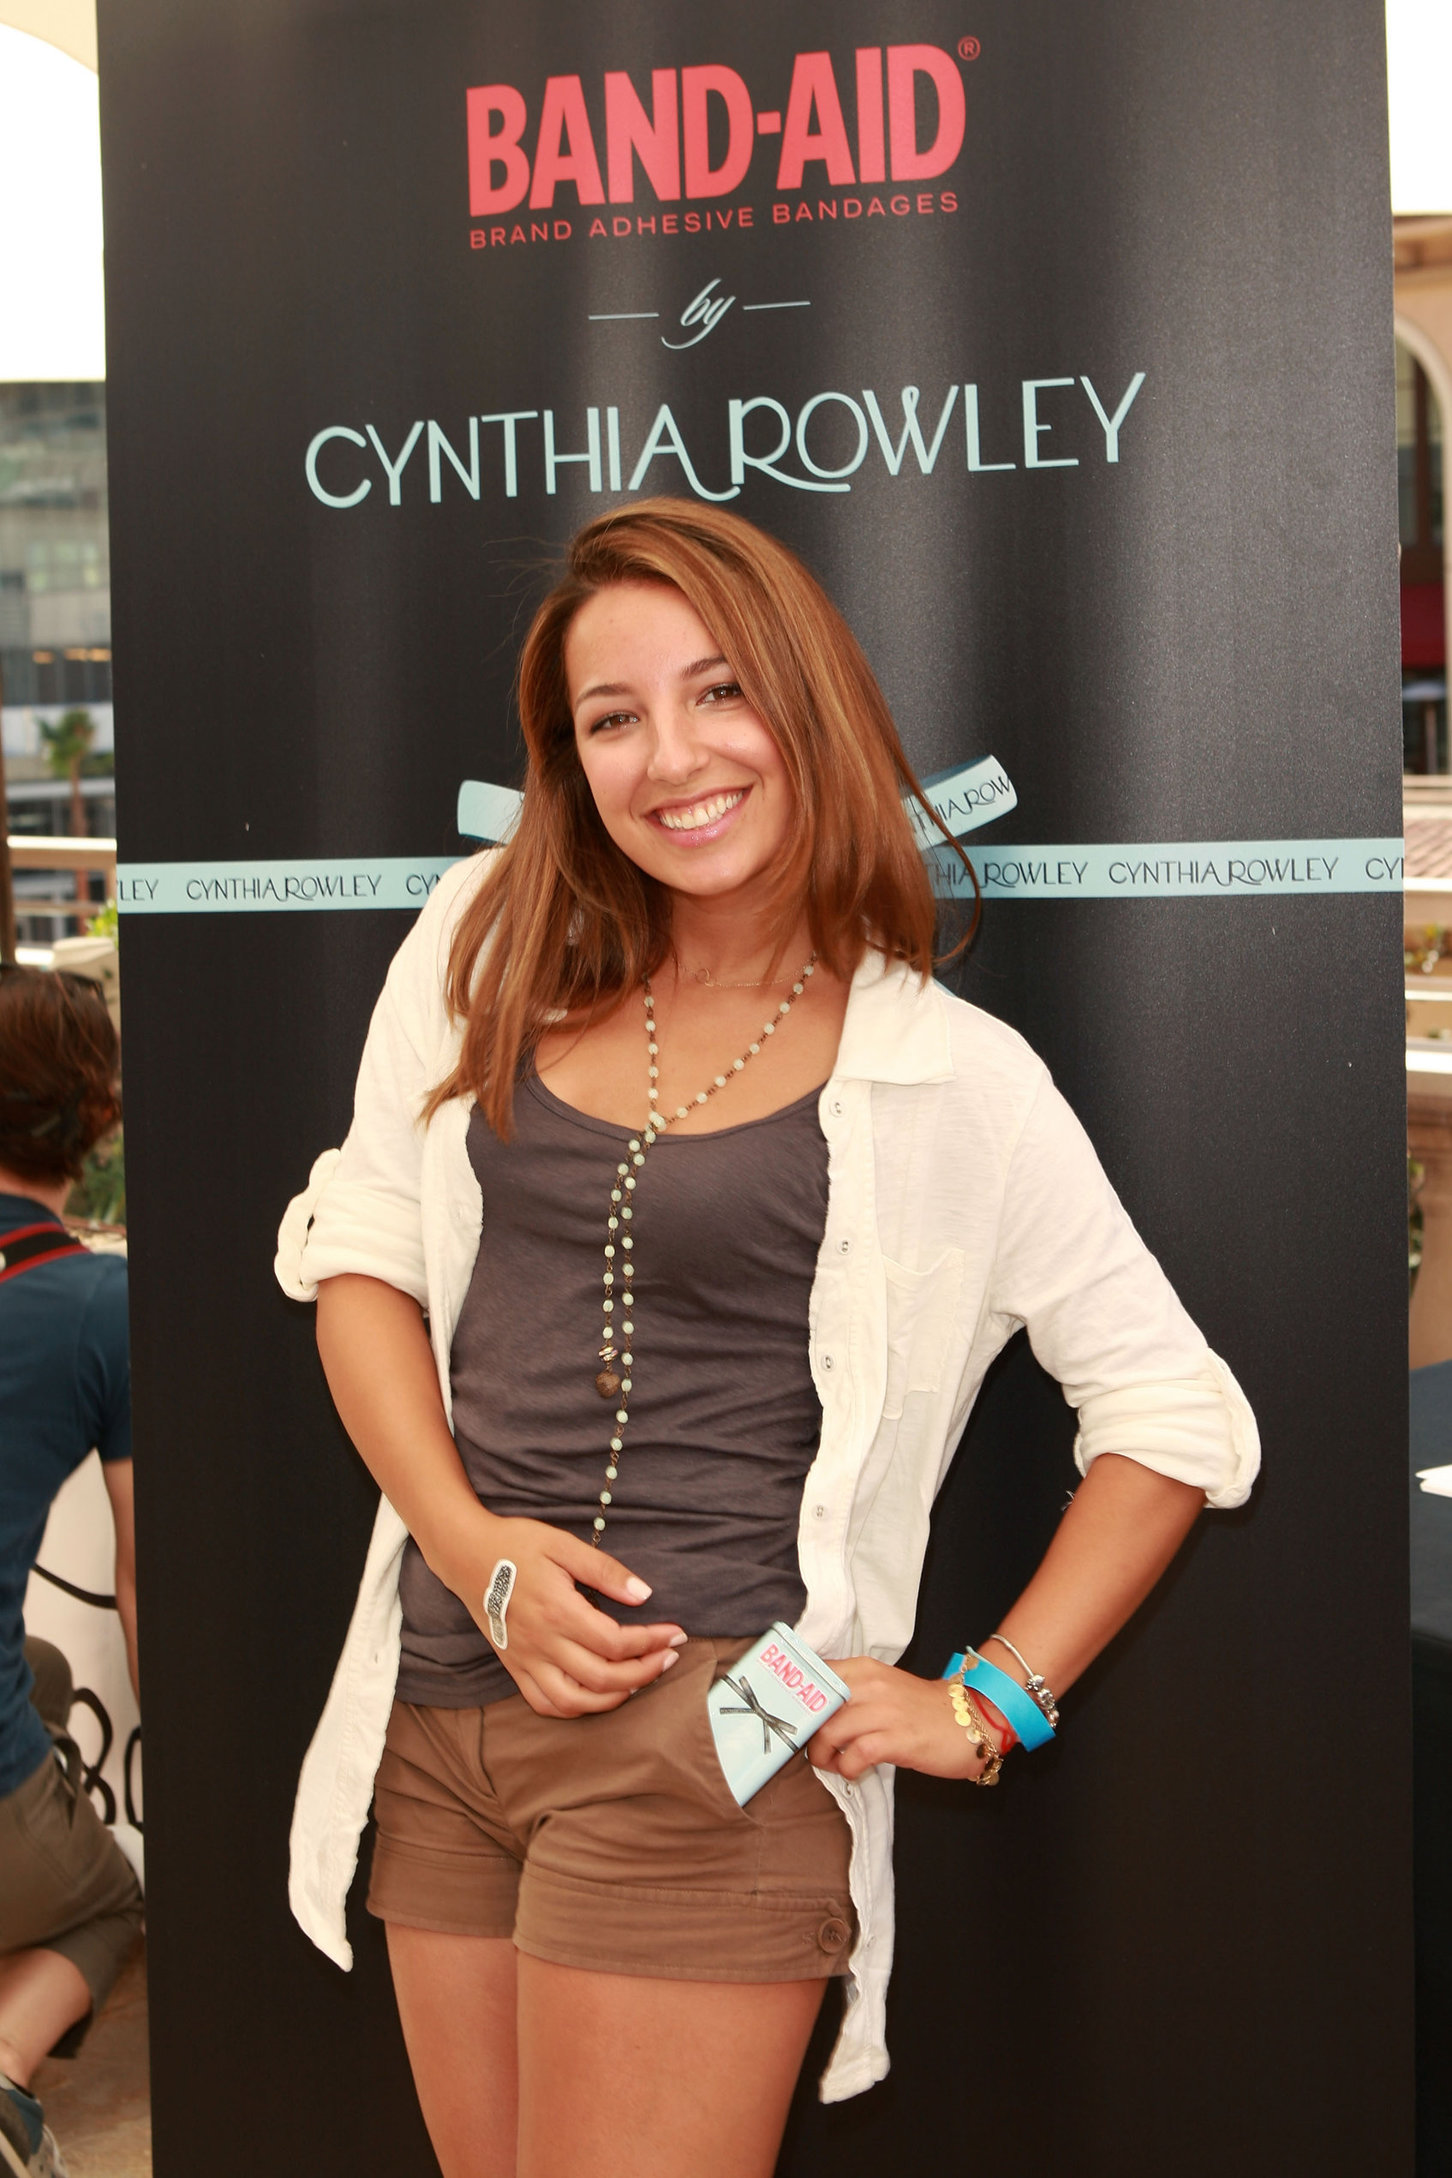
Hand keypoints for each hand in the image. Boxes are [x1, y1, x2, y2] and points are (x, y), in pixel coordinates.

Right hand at [444, 1514, 685, 1717]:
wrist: (465, 1555)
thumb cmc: (515, 1545)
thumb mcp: (563, 1544)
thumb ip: (605, 1570)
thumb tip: (644, 1594)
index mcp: (557, 1611)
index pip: (616, 1642)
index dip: (652, 1642)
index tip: (675, 1633)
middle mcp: (541, 1643)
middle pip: (602, 1677)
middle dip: (645, 1672)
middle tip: (669, 1657)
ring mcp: (525, 1660)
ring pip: (574, 1701)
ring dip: (613, 1698)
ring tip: (639, 1680)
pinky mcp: (514, 1666)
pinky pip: (544, 1704)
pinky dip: (575, 1708)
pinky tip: (596, 1695)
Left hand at [809, 1657, 1001, 1781]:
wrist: (971, 1719)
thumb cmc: (922, 1709)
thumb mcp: (883, 1688)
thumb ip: (852, 1693)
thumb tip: (815, 1712)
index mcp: (864, 1668)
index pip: (814, 1675)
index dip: (795, 1700)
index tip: (791, 1718)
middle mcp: (870, 1684)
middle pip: (816, 1708)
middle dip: (806, 1734)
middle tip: (814, 1749)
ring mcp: (883, 1711)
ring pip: (828, 1732)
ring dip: (823, 1755)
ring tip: (834, 1763)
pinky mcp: (896, 1739)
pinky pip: (853, 1755)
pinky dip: (846, 1768)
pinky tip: (854, 1771)